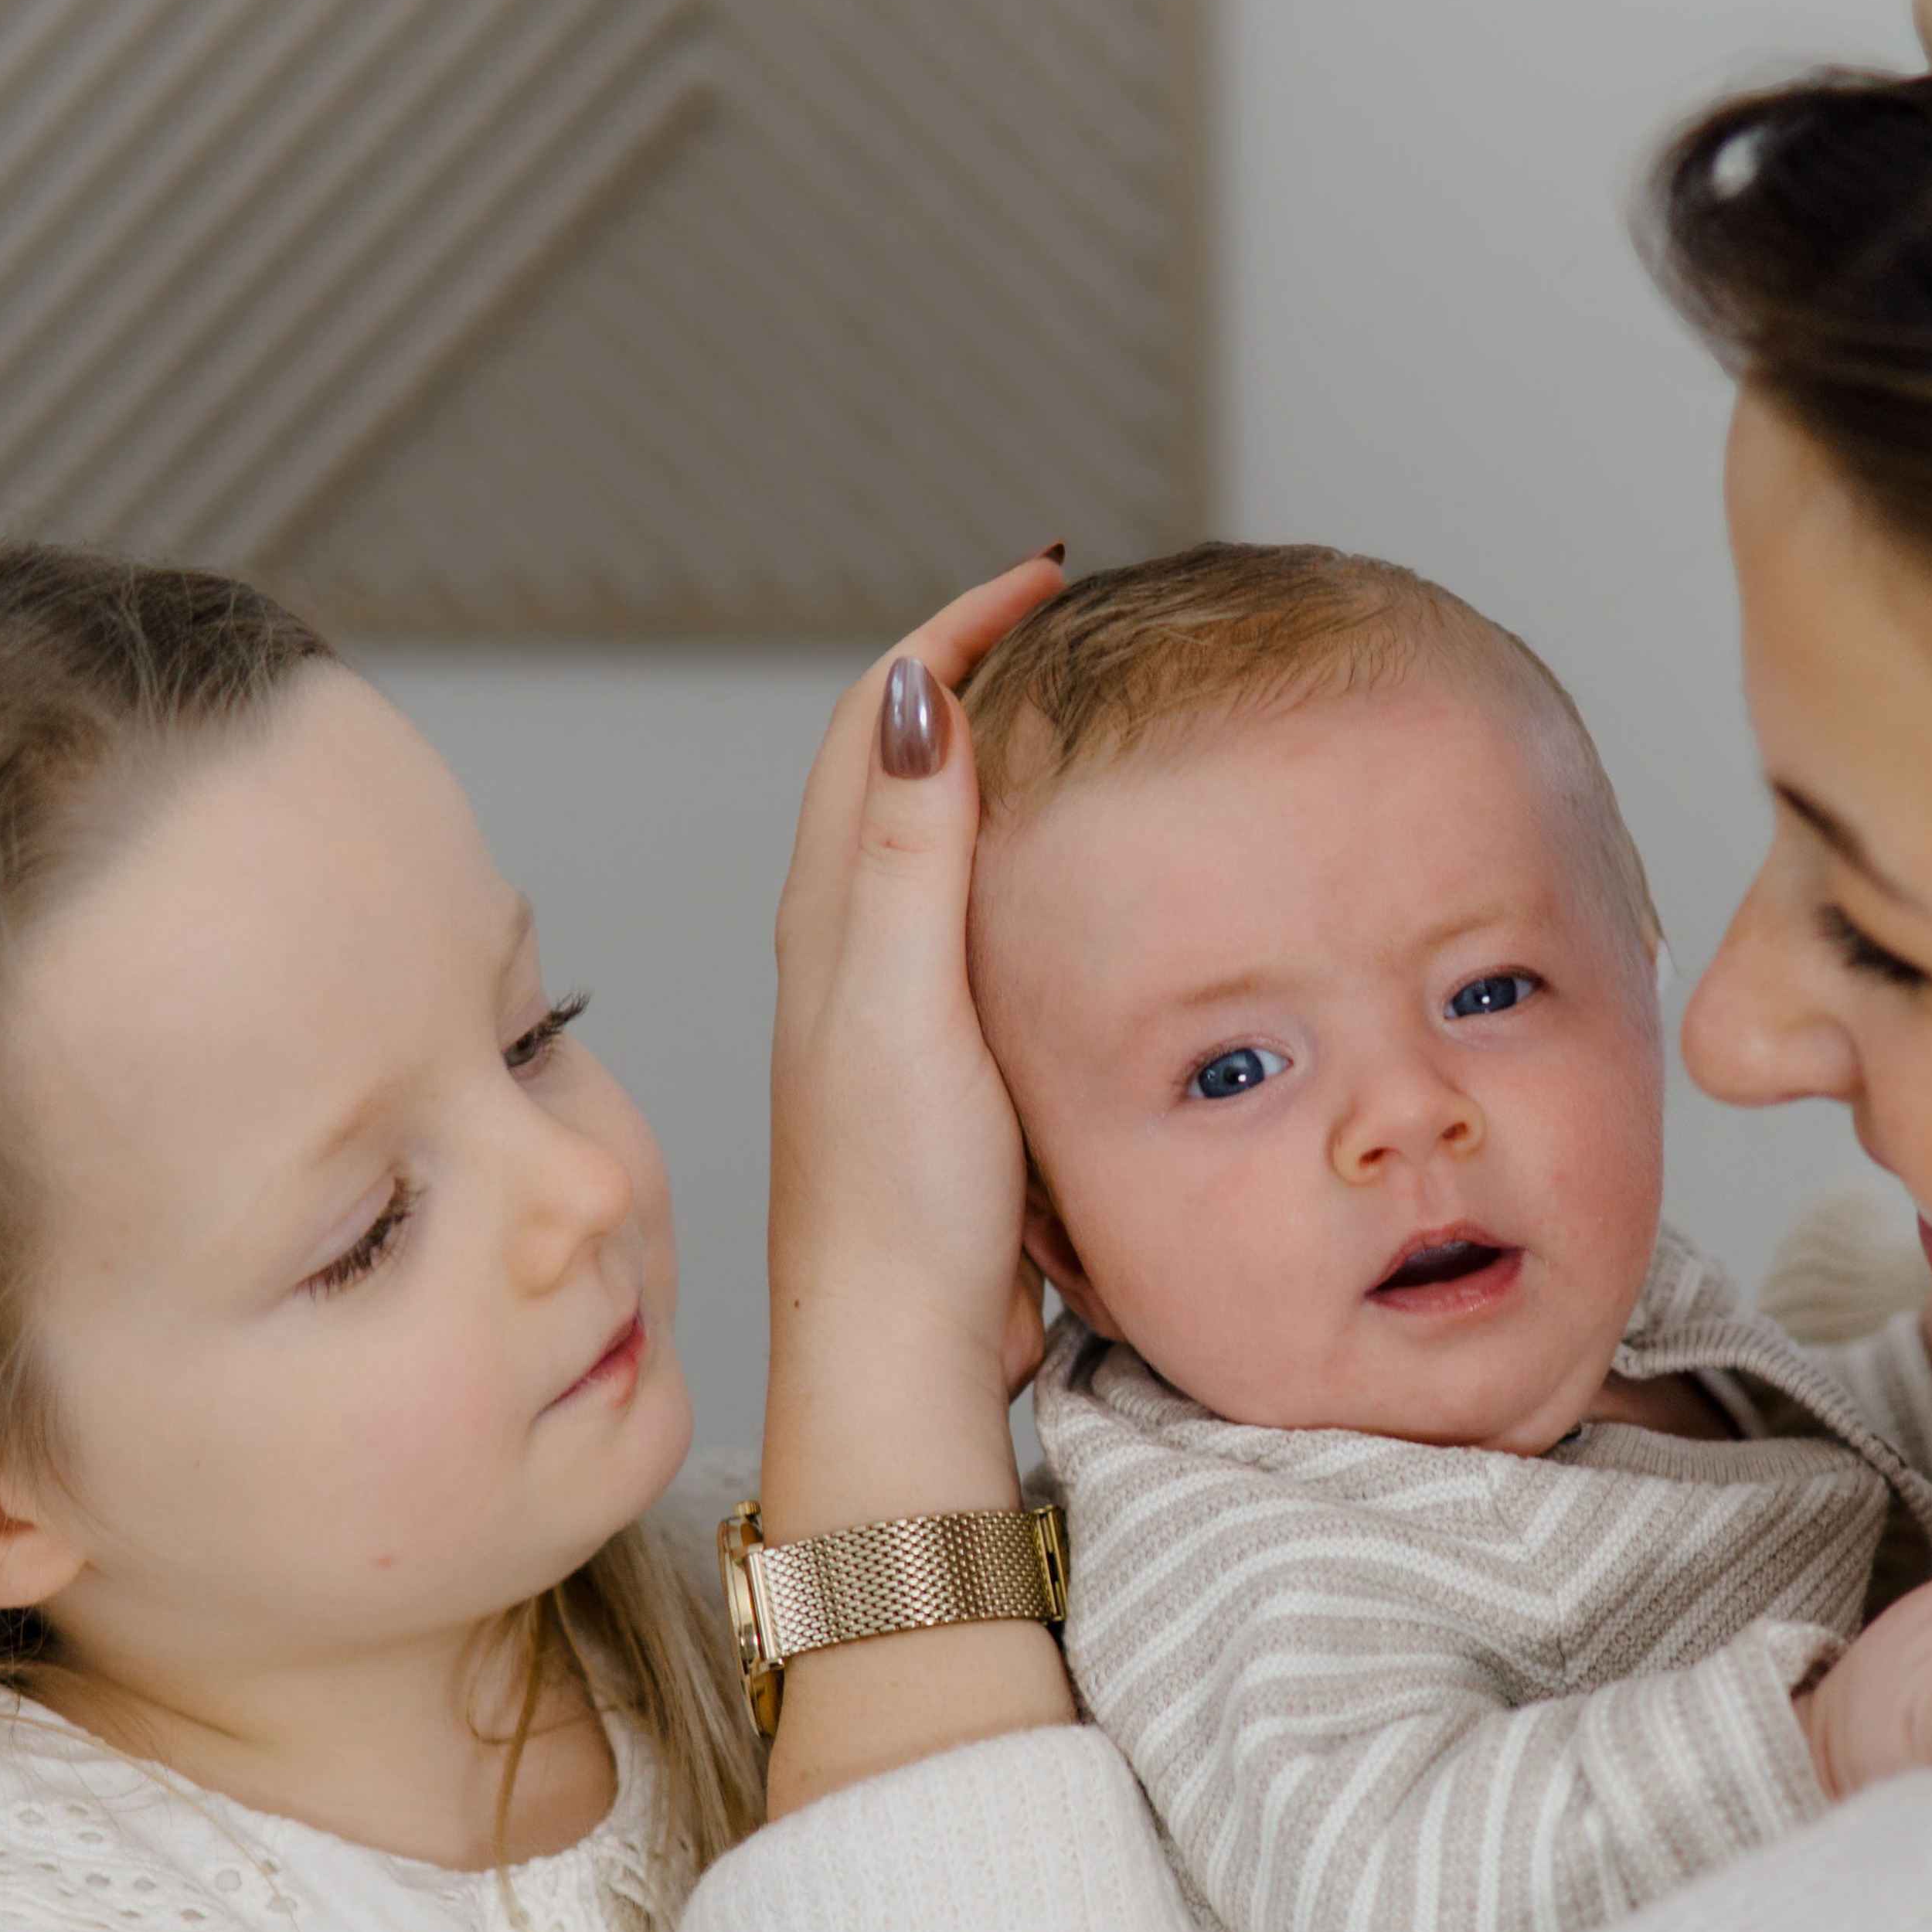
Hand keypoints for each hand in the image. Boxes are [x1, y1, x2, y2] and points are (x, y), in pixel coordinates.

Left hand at [763, 553, 1064, 1536]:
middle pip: (910, 762)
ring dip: (1008, 766)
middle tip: (1085, 627)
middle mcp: (854, 949)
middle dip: (988, 672)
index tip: (1049, 580)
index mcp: (835, 916)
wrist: (897, 1351)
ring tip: (1096, 725)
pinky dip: (1029, 864)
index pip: (884, 717)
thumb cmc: (895, 1199)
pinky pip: (979, 924)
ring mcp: (899, 1011)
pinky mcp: (944, 1070)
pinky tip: (1093, 893)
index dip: (960, 628)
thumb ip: (912, 855)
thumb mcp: (906, 1006)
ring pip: (944, 843)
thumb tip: (919, 695)